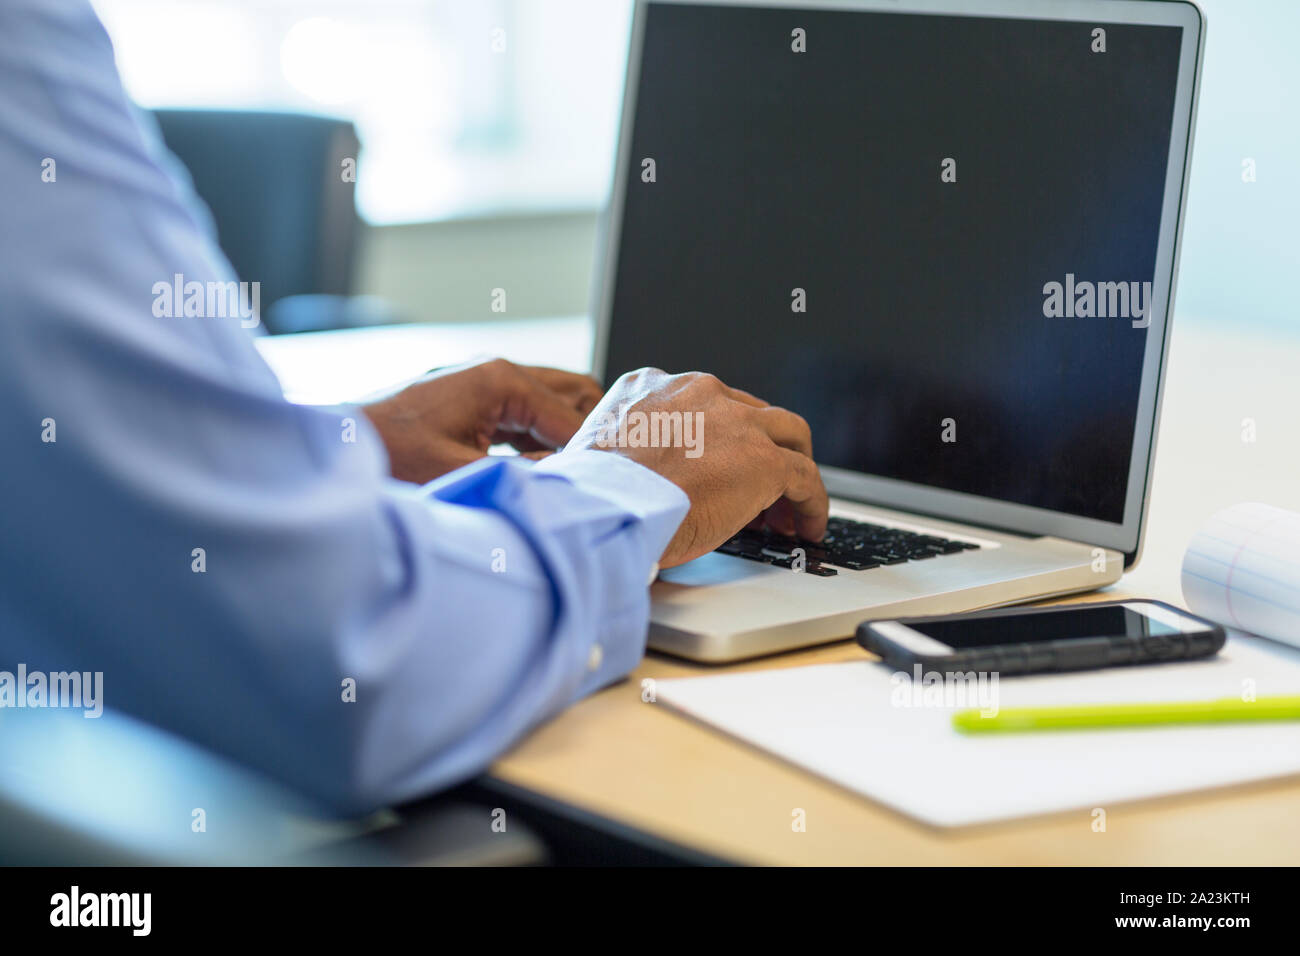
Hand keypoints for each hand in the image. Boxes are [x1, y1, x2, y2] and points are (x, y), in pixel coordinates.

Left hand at [362, 359, 602, 482]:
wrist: (336, 446)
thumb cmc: (388, 454)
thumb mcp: (464, 471)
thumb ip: (525, 474)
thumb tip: (570, 481)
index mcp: (500, 379)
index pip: (572, 416)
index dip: (592, 452)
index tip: (610, 482)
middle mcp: (495, 372)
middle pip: (572, 393)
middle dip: (588, 431)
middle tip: (598, 473)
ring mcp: (481, 385)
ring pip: (549, 403)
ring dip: (562, 436)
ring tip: (575, 476)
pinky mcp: (467, 403)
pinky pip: (521, 415)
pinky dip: (538, 439)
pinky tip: (540, 471)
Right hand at [568, 368, 827, 566]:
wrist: (607, 508)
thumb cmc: (590, 494)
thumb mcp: (592, 453)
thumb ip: (612, 451)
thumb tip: (596, 474)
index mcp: (651, 385)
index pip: (702, 401)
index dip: (716, 438)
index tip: (717, 466)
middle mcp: (698, 391)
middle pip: (750, 411)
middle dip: (760, 447)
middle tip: (759, 489)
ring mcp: (736, 422)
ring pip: (789, 434)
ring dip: (793, 468)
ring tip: (790, 508)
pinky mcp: (764, 460)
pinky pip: (806, 476)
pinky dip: (813, 502)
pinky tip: (808, 527)